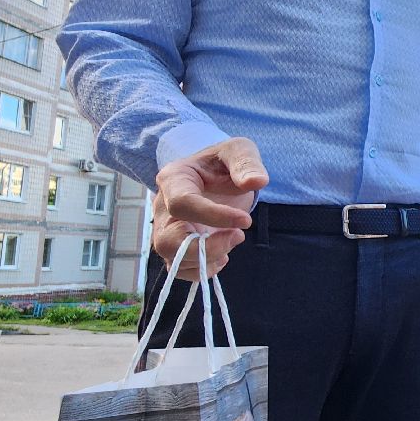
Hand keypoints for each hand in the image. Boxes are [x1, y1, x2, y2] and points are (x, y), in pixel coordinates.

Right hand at [153, 137, 268, 280]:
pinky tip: (224, 256)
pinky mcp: (177, 245)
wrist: (214, 174)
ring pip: (172, 258)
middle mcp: (163, 207)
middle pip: (168, 240)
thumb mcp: (238, 151)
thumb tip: (256, 181)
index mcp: (173, 179)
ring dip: (206, 261)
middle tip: (238, 236)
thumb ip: (246, 163)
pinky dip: (203, 270)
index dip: (214, 216)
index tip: (246, 221)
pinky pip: (180, 268)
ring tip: (233, 241)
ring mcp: (167, 228)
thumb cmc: (223, 162)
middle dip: (206, 247)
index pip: (182, 203)